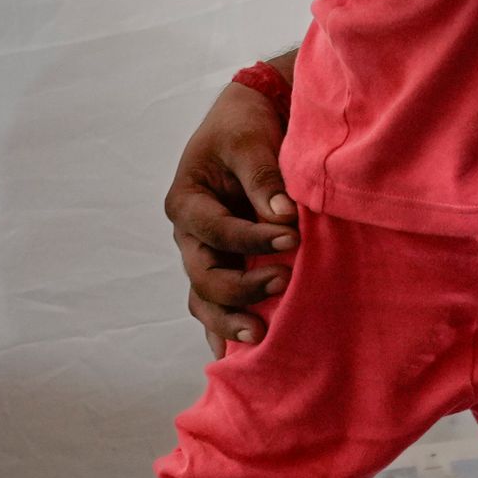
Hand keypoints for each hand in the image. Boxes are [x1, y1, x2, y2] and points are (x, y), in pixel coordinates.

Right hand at [168, 71, 296, 352]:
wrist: (252, 117)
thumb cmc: (244, 127)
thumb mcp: (249, 143)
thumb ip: (263, 180)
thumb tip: (283, 219)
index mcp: (186, 202)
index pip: (217, 231)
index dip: (252, 239)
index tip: (291, 237)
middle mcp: (190, 235)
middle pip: (204, 277)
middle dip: (240, 290)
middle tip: (282, 284)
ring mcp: (205, 254)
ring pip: (206, 299)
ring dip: (229, 321)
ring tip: (259, 338)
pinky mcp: (226, 265)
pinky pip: (219, 304)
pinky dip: (227, 329)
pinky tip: (243, 360)